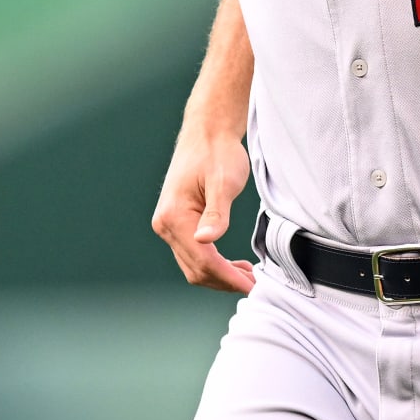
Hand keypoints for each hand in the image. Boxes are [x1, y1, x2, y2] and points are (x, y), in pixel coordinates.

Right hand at [151, 127, 256, 293]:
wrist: (207, 132)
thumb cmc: (218, 152)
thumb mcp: (223, 182)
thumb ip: (216, 214)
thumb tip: (206, 241)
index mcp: (173, 216)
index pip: (203, 260)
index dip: (228, 278)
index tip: (252, 286)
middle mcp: (165, 224)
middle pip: (196, 269)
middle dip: (225, 281)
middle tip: (255, 285)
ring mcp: (168, 225)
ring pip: (193, 265)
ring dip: (219, 276)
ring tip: (248, 276)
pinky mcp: (176, 223)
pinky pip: (193, 254)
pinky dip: (213, 265)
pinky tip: (233, 265)